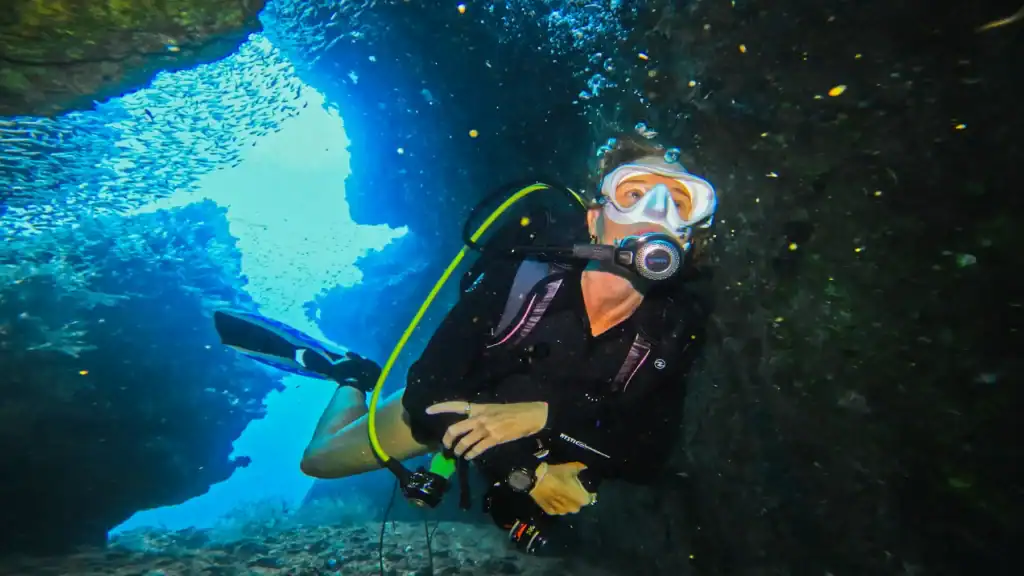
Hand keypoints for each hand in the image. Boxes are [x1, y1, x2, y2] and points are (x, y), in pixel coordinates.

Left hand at [425, 401, 547, 459]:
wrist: (531, 415)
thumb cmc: (514, 411)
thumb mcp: (493, 408)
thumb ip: (480, 415)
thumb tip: (469, 425)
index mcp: (479, 407)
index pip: (455, 405)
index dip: (440, 408)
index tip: (427, 411)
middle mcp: (479, 417)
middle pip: (455, 429)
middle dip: (447, 439)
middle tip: (446, 446)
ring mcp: (486, 428)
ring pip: (464, 442)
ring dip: (458, 450)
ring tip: (458, 453)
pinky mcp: (494, 439)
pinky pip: (477, 449)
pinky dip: (471, 455)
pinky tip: (470, 457)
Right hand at [529, 462, 595, 514]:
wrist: (534, 480)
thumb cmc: (554, 474)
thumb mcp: (569, 468)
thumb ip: (580, 468)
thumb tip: (585, 467)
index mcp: (579, 499)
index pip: (589, 499)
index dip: (586, 493)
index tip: (582, 487)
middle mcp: (572, 509)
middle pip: (577, 505)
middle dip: (575, 499)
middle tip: (570, 489)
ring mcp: (560, 512)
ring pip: (567, 509)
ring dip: (566, 503)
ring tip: (560, 493)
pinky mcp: (549, 512)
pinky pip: (556, 510)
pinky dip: (556, 505)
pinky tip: (552, 497)